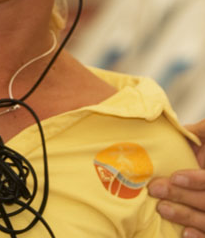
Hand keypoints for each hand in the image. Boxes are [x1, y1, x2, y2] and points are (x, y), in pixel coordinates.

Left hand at [149, 119, 204, 236]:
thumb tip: (180, 129)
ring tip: (162, 208)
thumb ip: (199, 133)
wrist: (203, 167)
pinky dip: (199, 235)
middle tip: (155, 189)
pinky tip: (184, 232)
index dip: (197, 179)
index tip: (175, 176)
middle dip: (182, 196)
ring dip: (185, 215)